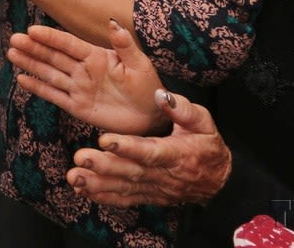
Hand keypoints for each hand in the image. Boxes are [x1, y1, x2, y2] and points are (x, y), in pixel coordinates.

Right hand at [8, 20, 167, 135]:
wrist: (151, 117)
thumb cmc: (148, 87)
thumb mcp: (140, 64)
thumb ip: (124, 45)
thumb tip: (113, 22)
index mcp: (97, 56)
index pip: (69, 44)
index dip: (51, 38)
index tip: (32, 30)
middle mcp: (83, 69)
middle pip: (54, 57)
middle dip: (34, 48)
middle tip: (14, 39)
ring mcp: (78, 88)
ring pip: (50, 74)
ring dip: (31, 64)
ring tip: (12, 54)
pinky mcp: (77, 106)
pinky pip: (54, 95)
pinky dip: (38, 87)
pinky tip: (22, 79)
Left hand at [67, 89, 231, 207]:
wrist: (219, 182)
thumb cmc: (207, 146)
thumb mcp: (204, 122)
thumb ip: (182, 109)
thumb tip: (160, 94)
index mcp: (176, 154)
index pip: (150, 151)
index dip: (128, 147)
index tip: (105, 140)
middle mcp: (163, 175)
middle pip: (131, 172)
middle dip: (104, 166)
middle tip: (80, 158)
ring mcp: (154, 189)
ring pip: (124, 188)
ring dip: (98, 184)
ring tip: (74, 176)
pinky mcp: (148, 196)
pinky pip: (125, 199)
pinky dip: (104, 197)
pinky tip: (83, 191)